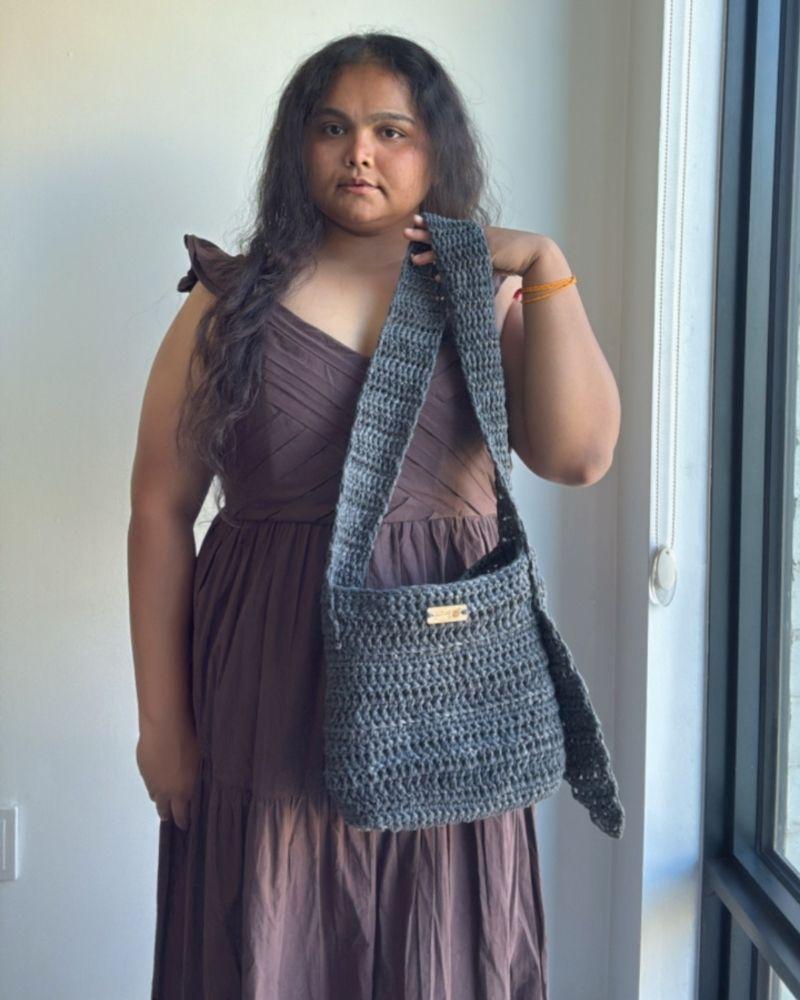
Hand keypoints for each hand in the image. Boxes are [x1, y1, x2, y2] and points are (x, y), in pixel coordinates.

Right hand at [136, 716, 200, 831]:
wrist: (165, 726)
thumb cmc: (190, 740)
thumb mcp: (202, 761)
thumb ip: (199, 778)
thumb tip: (202, 782)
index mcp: (183, 791)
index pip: (181, 815)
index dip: (183, 821)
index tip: (184, 825)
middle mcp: (165, 790)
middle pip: (163, 809)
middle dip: (167, 813)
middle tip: (169, 816)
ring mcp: (151, 779)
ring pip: (154, 795)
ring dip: (159, 797)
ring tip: (162, 797)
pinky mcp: (143, 767)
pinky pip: (148, 780)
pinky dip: (153, 781)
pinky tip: (157, 774)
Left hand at [403, 213, 552, 276]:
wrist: (536, 253)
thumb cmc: (515, 254)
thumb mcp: (493, 251)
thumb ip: (477, 255)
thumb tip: (460, 266)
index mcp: (477, 232)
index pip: (450, 227)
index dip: (433, 224)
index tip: (418, 220)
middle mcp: (476, 236)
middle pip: (445, 234)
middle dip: (425, 234)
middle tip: (406, 231)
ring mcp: (480, 245)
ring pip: (450, 250)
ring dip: (432, 255)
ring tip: (414, 259)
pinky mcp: (486, 257)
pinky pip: (464, 264)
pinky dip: (451, 271)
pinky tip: (437, 277)